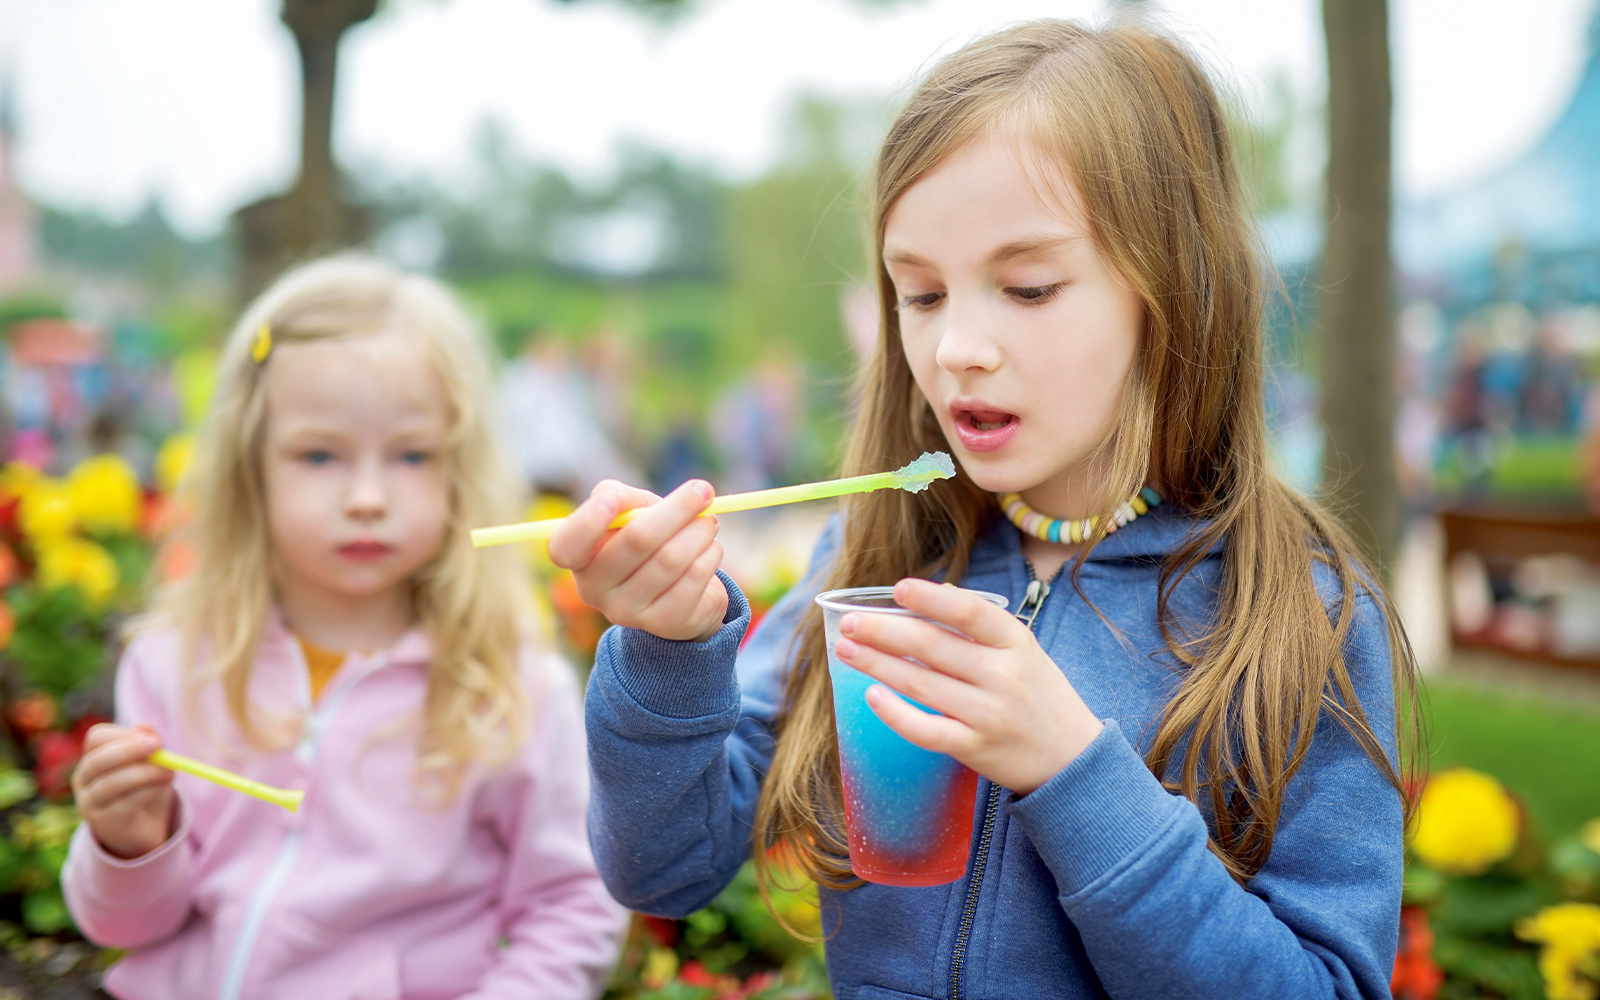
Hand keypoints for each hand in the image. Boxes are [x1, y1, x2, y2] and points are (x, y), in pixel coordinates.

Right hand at [71, 723, 175, 859]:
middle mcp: (83, 779)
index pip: (97, 738)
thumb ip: (147, 745)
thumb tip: (144, 727)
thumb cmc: (144, 788)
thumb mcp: (150, 763)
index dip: (124, 734)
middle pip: (98, 760)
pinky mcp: (102, 823)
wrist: (142, 829)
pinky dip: (146, 792)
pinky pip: (123, 804)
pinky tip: (162, 788)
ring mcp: (88, 803)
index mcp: (92, 757)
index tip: (152, 738)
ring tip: (169, 771)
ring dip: (144, 774)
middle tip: (158, 747)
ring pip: (111, 783)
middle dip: (129, 751)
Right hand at [547, 479, 727, 641]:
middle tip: (704, 491)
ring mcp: (628, 612)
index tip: (613, 500)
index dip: (587, 522)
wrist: (680, 591)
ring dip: (700, 532)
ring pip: (671, 558)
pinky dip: (710, 554)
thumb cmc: (647, 540)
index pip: (565, 547)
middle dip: (677, 509)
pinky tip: (711, 549)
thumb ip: (619, 497)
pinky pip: (693, 579)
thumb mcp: (629, 512)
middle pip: (636, 541)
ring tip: (708, 523)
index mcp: (579, 559)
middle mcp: (594, 590)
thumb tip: (616, 499)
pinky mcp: (663, 624)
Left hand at [832, 578, 1103, 794]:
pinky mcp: (974, 748)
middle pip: (931, 646)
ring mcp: (987, 713)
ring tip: (846, 649)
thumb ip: (983, 625)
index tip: (898, 588)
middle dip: (882, 631)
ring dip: (876, 664)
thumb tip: (936, 590)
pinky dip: (894, 713)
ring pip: (920, 684)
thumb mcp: (1025, 651)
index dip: (932, 598)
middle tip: (849, 622)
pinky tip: (872, 696)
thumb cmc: (1041, 697)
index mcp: (1017, 642)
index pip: (969, 611)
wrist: (1073, 760)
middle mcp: (1003, 675)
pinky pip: (925, 729)